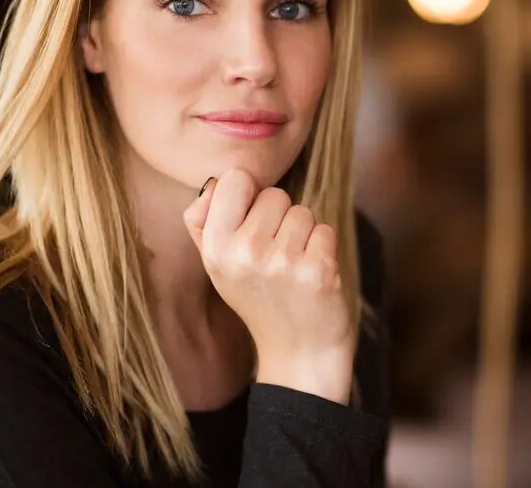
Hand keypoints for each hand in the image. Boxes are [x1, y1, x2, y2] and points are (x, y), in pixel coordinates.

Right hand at [183, 168, 355, 403]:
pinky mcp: (318, 270)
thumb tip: (212, 182)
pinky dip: (323, 248)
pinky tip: (311, 275)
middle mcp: (245, 253)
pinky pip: (325, 230)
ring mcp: (283, 262)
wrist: (298, 352)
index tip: (251, 222)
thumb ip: (205, 222)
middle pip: (274, 194)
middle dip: (279, 218)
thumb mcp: (219, 265)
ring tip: (292, 267)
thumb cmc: (258, 297)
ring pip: (302, 211)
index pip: (235, 178)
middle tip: (274, 256)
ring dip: (303, 234)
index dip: (249, 194)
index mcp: (215, 248)